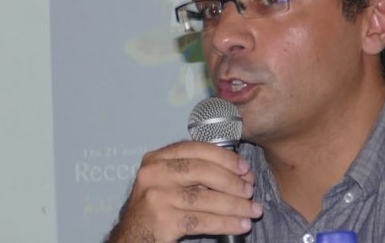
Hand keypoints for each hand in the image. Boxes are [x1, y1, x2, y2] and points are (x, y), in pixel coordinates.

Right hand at [106, 141, 261, 242]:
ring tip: (253, 210)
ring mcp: (156, 197)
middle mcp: (153, 174)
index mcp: (156, 159)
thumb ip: (196, 175)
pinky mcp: (162, 220)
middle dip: (232, 181)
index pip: (196, 149)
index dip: (224, 157)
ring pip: (206, 197)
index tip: (244, 167)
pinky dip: (226, 223)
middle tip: (250, 190)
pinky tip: (241, 225)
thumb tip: (241, 174)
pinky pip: (203, 220)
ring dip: (235, 205)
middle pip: (202, 171)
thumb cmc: (156, 210)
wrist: (131, 239)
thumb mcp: (169, 183)